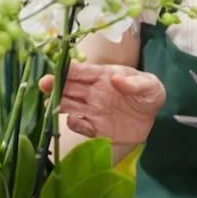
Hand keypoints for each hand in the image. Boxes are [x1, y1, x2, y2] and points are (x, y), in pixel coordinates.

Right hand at [40, 62, 165, 144]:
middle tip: (43, 84)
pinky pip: (79, 125)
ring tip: (49, 105)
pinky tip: (76, 121)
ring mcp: (91, 110)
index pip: (81, 71)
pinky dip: (74, 124)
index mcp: (102, 76)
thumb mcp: (151, 86)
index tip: (56, 70)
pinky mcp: (94, 127)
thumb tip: (115, 79)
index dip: (68, 70)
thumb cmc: (149, 94)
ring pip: (69, 105)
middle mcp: (92, 92)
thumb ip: (136, 83)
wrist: (153, 118)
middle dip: (55, 85)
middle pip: (69, 87)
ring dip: (58, 104)